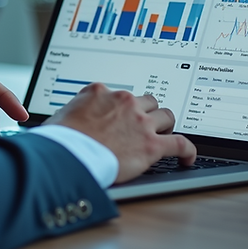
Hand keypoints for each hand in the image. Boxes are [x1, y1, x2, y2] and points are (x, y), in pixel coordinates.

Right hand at [44, 83, 195, 183]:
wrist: (67, 156)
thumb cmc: (60, 140)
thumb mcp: (61, 115)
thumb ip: (76, 111)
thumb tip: (73, 119)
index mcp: (101, 92)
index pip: (119, 95)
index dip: (122, 108)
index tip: (122, 117)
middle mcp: (124, 102)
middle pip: (147, 101)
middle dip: (147, 113)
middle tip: (143, 126)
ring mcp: (140, 122)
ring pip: (167, 116)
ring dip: (164, 126)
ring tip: (163, 136)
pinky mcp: (151, 144)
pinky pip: (180, 143)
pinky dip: (187, 149)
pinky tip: (187, 156)